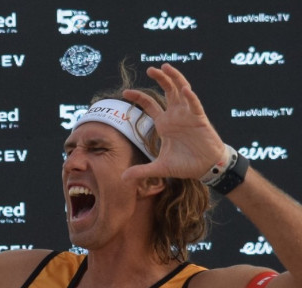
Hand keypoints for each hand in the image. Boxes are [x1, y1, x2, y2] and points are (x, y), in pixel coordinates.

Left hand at [121, 63, 225, 180]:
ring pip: (181, 91)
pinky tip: (184, 89)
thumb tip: (122, 179)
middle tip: (150, 69)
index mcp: (165, 123)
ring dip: (175, 78)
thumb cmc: (185, 164)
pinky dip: (190, 97)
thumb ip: (141, 171)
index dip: (138, 98)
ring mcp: (188, 116)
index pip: (150, 105)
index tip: (125, 92)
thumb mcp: (159, 168)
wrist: (206, 168)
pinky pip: (195, 105)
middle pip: (167, 91)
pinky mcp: (200, 120)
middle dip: (159, 78)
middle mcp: (175, 116)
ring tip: (166, 67)